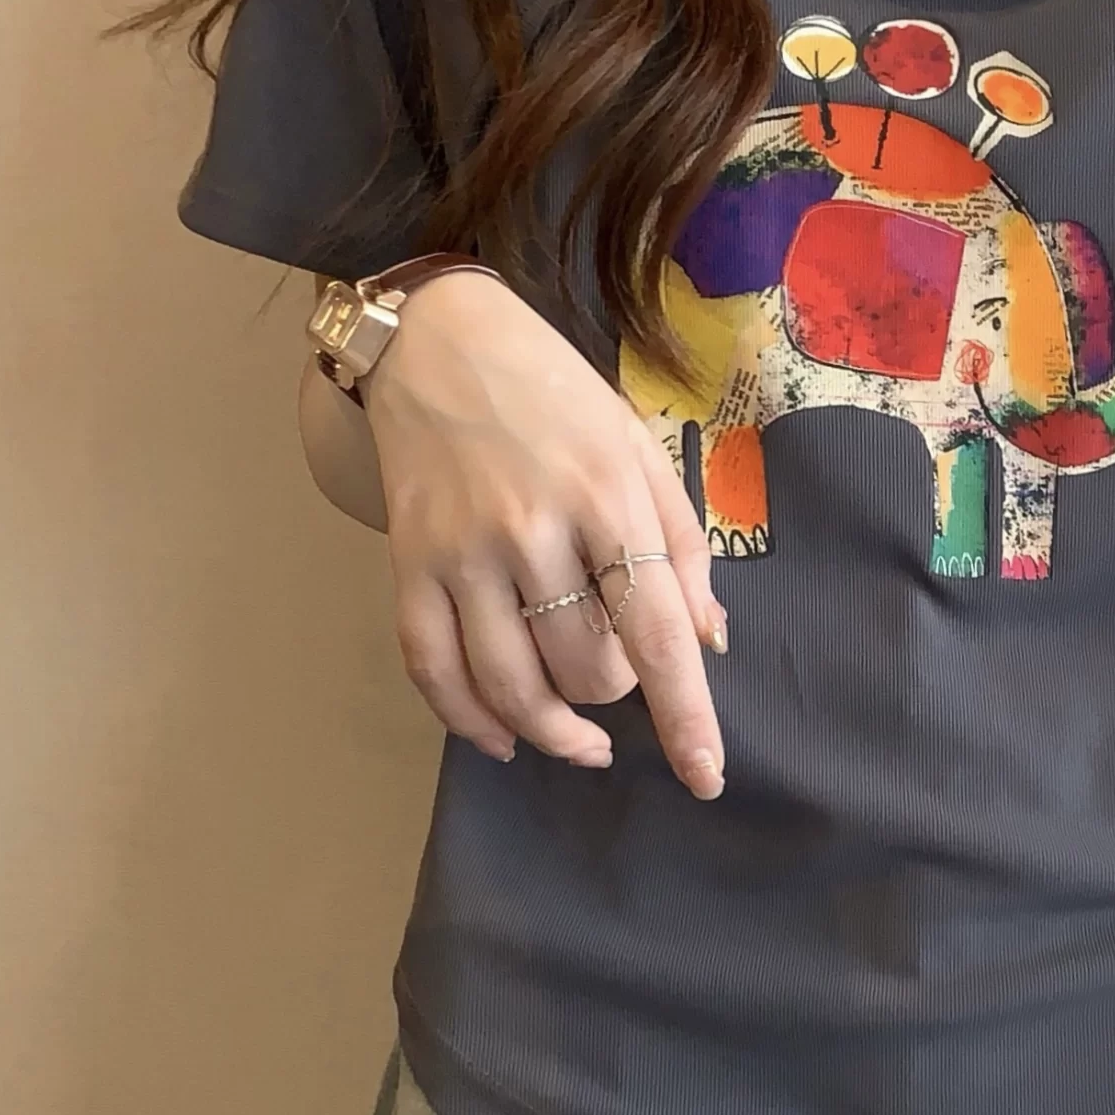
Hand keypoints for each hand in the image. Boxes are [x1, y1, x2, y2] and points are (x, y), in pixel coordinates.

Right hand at [358, 271, 728, 796]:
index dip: (685, 716)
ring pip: (511, 687)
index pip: (656, 632)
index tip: (705, 777)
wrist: (436, 338)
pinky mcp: (408, 563)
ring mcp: (462, 551)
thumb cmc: (555, 394)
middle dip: (614, 694)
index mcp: (607, 498)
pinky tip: (502, 739)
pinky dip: (468, 721)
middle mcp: (534, 530)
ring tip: (577, 739)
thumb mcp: (638, 448)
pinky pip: (433, 669)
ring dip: (552, 733)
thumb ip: (679, 544)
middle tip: (617, 671)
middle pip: (585, 670)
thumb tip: (707, 642)